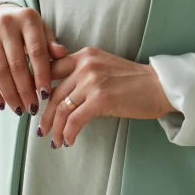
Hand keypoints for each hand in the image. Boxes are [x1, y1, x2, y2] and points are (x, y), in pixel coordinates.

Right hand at [0, 4, 67, 116]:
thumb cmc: (24, 27)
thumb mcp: (40, 29)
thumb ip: (50, 43)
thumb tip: (63, 53)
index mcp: (28, 19)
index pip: (37, 51)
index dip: (41, 74)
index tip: (45, 95)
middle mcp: (7, 24)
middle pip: (17, 64)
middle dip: (25, 90)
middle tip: (32, 108)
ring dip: (10, 94)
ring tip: (19, 109)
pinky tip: (1, 104)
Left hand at [38, 47, 179, 147]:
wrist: (158, 86)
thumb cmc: (132, 80)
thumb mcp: (103, 66)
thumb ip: (82, 73)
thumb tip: (60, 93)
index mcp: (85, 55)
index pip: (51, 68)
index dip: (39, 88)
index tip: (36, 104)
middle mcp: (86, 64)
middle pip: (54, 93)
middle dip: (45, 115)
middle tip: (41, 129)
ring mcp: (93, 81)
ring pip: (61, 108)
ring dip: (54, 128)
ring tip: (54, 140)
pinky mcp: (100, 99)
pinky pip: (74, 120)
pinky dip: (68, 133)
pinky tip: (69, 140)